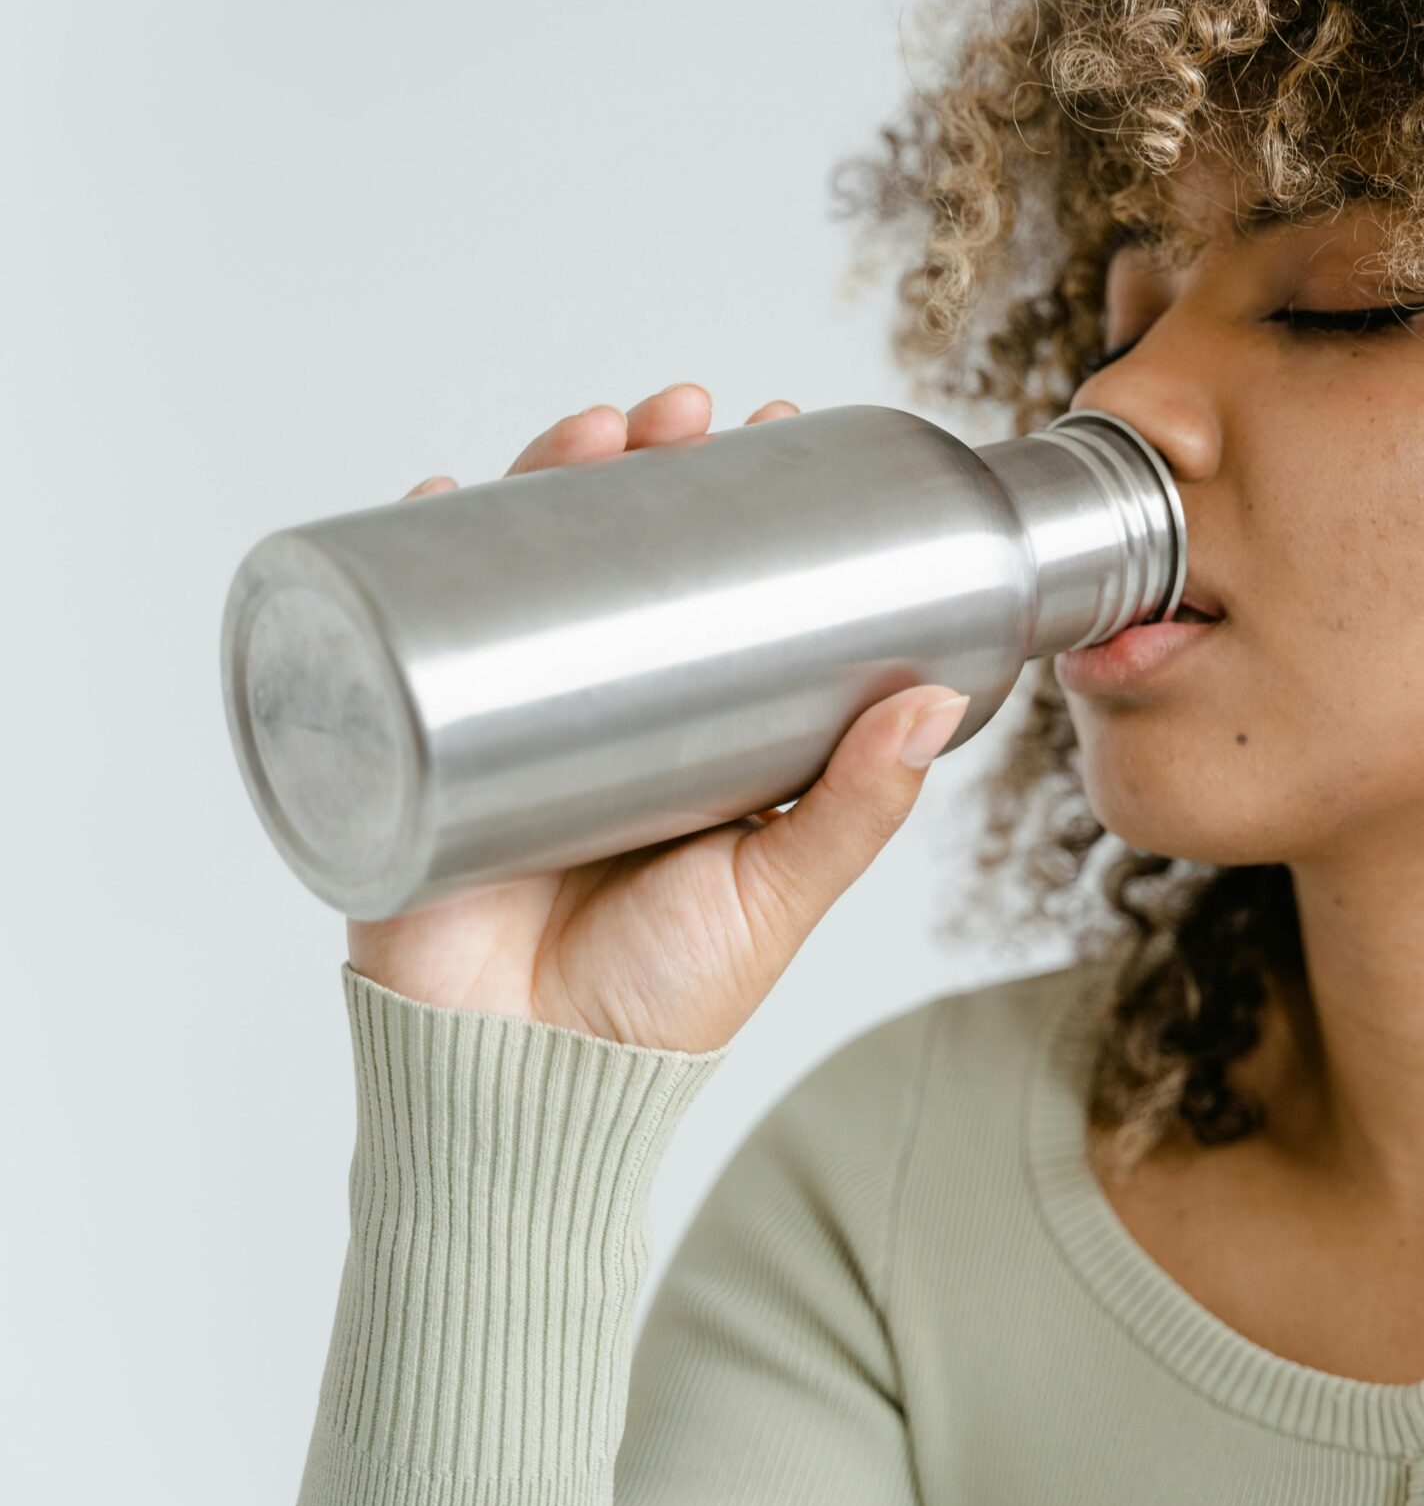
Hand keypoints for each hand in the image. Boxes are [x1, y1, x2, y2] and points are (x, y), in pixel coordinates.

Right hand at [345, 384, 969, 1053]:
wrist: (527, 1090)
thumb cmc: (661, 1003)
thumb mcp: (778, 892)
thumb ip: (856, 808)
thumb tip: (935, 698)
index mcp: (687, 730)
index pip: (707, 585)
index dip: (732, 503)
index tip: (776, 430)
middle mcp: (599, 711)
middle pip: (608, 556)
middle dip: (640, 468)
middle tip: (683, 416)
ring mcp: (507, 722)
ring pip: (518, 573)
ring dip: (545, 482)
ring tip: (593, 434)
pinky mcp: (419, 753)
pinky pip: (406, 641)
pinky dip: (412, 559)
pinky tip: (446, 495)